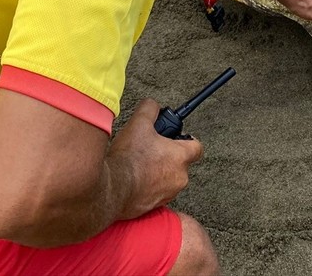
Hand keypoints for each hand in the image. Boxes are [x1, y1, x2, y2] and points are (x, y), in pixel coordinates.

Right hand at [108, 99, 203, 220]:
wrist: (113, 188)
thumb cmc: (129, 158)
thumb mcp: (138, 123)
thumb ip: (150, 109)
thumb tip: (152, 105)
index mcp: (181, 157)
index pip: (197, 147)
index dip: (188, 140)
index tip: (176, 138)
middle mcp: (180, 178)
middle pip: (181, 163)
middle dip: (168, 156)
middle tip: (150, 149)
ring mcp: (169, 194)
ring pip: (169, 179)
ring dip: (159, 172)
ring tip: (140, 164)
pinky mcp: (155, 206)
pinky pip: (157, 193)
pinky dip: (149, 186)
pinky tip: (134, 178)